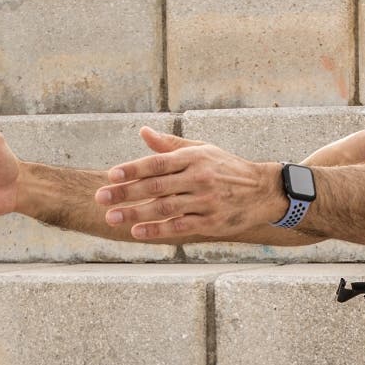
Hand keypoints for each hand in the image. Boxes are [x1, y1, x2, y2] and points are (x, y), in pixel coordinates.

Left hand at [96, 127, 286, 240]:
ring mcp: (205, 201)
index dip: (133, 169)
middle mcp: (199, 178)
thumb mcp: (202, 150)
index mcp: (194, 158)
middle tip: (101, 198)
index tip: (111, 175)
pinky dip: (157, 230)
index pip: (157, 163)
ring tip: (112, 218)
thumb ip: (170, 145)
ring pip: (165, 208)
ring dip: (136, 214)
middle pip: (156, 186)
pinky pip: (180, 226)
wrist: (263, 190)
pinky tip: (137, 232)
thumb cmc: (226, 168)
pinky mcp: (211, 222)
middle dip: (126, 193)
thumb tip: (142, 132)